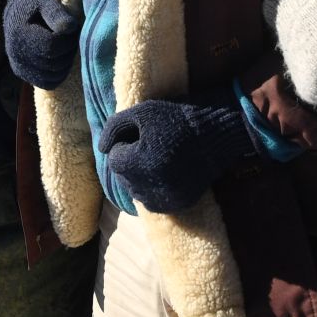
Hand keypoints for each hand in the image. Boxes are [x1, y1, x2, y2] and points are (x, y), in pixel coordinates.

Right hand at [3, 0, 79, 88]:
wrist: (18, 11)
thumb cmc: (35, 3)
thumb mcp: (45, 0)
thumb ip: (56, 12)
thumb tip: (70, 27)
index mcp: (19, 33)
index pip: (52, 46)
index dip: (68, 39)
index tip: (72, 28)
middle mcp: (15, 53)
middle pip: (53, 63)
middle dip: (68, 50)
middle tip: (71, 37)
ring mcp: (18, 65)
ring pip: (52, 76)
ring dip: (66, 63)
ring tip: (65, 46)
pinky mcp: (23, 73)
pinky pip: (47, 83)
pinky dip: (59, 74)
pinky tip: (61, 59)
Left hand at [97, 98, 256, 213]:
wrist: (215, 133)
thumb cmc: (175, 118)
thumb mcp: (141, 113)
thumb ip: (114, 128)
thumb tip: (101, 148)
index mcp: (138, 163)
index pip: (115, 160)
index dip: (124, 145)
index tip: (140, 136)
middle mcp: (150, 186)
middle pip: (125, 178)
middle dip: (131, 163)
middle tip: (149, 147)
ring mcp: (166, 198)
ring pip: (138, 192)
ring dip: (140, 178)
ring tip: (157, 159)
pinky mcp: (179, 203)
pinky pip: (155, 203)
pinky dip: (155, 190)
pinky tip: (165, 173)